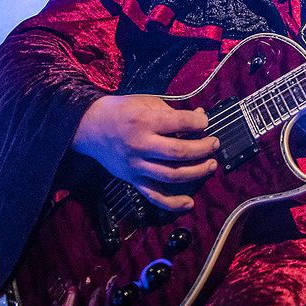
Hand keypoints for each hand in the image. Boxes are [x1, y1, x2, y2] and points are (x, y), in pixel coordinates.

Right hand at [72, 94, 215, 210]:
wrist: (90, 127)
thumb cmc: (121, 111)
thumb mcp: (146, 102)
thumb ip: (173, 112)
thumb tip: (201, 119)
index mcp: (144, 121)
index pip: (179, 123)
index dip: (198, 122)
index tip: (205, 122)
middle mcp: (140, 145)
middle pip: (179, 152)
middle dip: (203, 148)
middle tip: (214, 144)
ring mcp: (136, 165)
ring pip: (172, 175)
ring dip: (197, 172)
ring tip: (211, 165)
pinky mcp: (133, 179)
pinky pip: (154, 195)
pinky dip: (172, 203)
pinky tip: (189, 203)